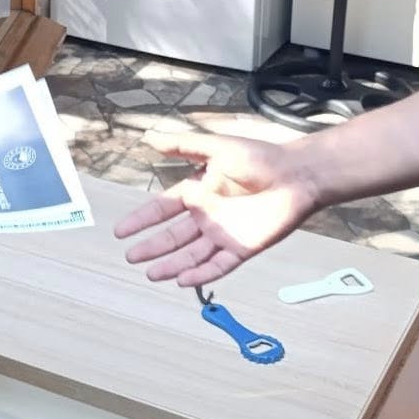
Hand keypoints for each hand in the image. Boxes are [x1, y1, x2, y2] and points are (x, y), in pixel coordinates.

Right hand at [115, 132, 320, 287]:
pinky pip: (218, 265)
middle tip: (130, 256)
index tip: (120, 230)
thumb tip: (149, 138)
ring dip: (171, 265)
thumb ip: (184, 145)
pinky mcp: (243, 248)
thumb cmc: (260, 157)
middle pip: (173, 237)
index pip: (163, 209)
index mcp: (198, 192)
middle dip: (152, 247)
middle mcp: (207, 216)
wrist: (297, 175)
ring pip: (191, 255)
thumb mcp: (217, 147)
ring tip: (150, 273)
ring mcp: (224, 234)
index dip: (142, 219)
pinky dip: (201, 274)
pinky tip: (182, 280)